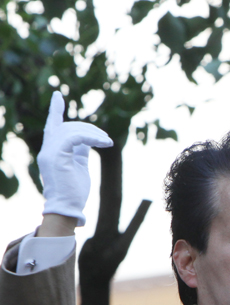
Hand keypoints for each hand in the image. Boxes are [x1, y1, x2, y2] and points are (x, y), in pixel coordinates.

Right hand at [37, 91, 112, 226]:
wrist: (67, 209)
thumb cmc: (74, 192)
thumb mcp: (79, 166)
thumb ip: (80, 151)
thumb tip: (88, 140)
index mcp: (51, 151)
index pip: (52, 126)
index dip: (55, 110)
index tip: (57, 95)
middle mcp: (47, 150)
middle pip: (68, 126)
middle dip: (89, 128)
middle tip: (106, 139)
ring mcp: (49, 152)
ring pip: (72, 130)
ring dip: (94, 133)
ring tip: (107, 142)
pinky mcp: (57, 156)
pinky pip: (75, 137)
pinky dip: (92, 137)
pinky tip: (105, 143)